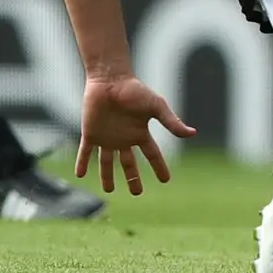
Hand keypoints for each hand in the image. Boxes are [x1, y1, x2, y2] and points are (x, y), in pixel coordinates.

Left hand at [76, 75, 194, 194]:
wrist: (111, 80)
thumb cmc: (135, 91)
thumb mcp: (156, 106)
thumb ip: (171, 122)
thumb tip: (192, 133)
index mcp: (140, 133)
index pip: (152, 155)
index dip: (159, 167)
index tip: (166, 180)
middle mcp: (124, 138)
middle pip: (129, 163)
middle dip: (133, 178)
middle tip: (137, 192)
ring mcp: (107, 137)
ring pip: (107, 162)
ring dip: (107, 176)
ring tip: (109, 190)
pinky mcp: (91, 133)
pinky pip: (85, 152)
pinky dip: (82, 162)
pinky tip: (80, 173)